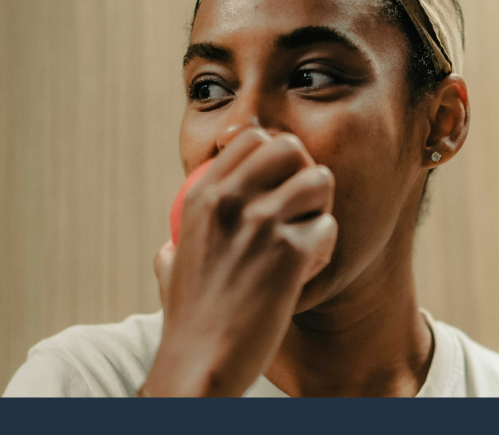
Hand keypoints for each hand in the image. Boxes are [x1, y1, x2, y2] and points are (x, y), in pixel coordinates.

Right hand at [139, 126, 336, 396]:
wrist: (203, 360)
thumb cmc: (189, 319)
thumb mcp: (169, 268)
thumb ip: (177, 243)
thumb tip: (173, 242)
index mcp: (202, 195)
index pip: (252, 137)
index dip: (275, 156)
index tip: (277, 185)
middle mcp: (231, 200)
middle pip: (291, 147)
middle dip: (303, 172)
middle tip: (300, 208)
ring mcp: (261, 223)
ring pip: (320, 181)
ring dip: (320, 209)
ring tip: (306, 237)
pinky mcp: (291, 252)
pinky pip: (329, 227)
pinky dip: (324, 249)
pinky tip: (307, 270)